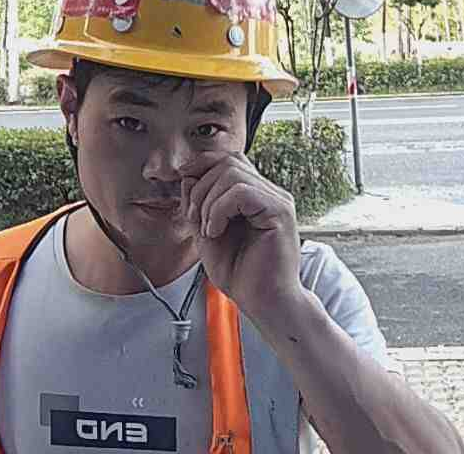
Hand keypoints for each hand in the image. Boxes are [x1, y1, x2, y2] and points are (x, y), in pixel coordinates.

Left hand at [180, 151, 302, 318]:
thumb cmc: (243, 275)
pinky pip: (241, 192)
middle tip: (195, 218)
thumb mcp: (207, 234)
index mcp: (257, 196)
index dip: (203, 164)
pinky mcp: (279, 212)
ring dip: (208, 201)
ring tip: (208, 229)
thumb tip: (188, 177)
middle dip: (200, 187)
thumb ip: (198, 206)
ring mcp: (277, 200)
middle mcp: (270, 193)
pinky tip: (217, 231)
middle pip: (228, 162)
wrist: (265, 303)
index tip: (184, 182)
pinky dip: (219, 209)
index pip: (230, 160)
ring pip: (232, 173)